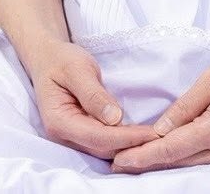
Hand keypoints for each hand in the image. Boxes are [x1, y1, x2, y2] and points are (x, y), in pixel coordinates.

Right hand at [26, 41, 155, 161]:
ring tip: (155, 138)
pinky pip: (103, 143)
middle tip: (161, 137)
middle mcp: (64, 136)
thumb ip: (93, 94)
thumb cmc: (61, 60)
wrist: (47, 59)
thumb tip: (115, 118)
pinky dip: (122, 141)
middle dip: (131, 145)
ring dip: (129, 146)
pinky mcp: (81, 134)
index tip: (151, 133)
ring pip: (104, 150)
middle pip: (102, 148)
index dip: (125, 137)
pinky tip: (140, 135)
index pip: (97, 137)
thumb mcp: (77, 69)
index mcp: (59, 121)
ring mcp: (71, 138)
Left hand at [111, 54, 209, 173]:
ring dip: (160, 165)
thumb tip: (161, 127)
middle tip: (115, 165)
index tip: (119, 159)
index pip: (171, 148)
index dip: (143, 156)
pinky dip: (179, 161)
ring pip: (188, 166)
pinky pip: (201, 161)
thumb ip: (187, 105)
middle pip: (177, 163)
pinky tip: (163, 157)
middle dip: (145, 165)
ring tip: (132, 163)